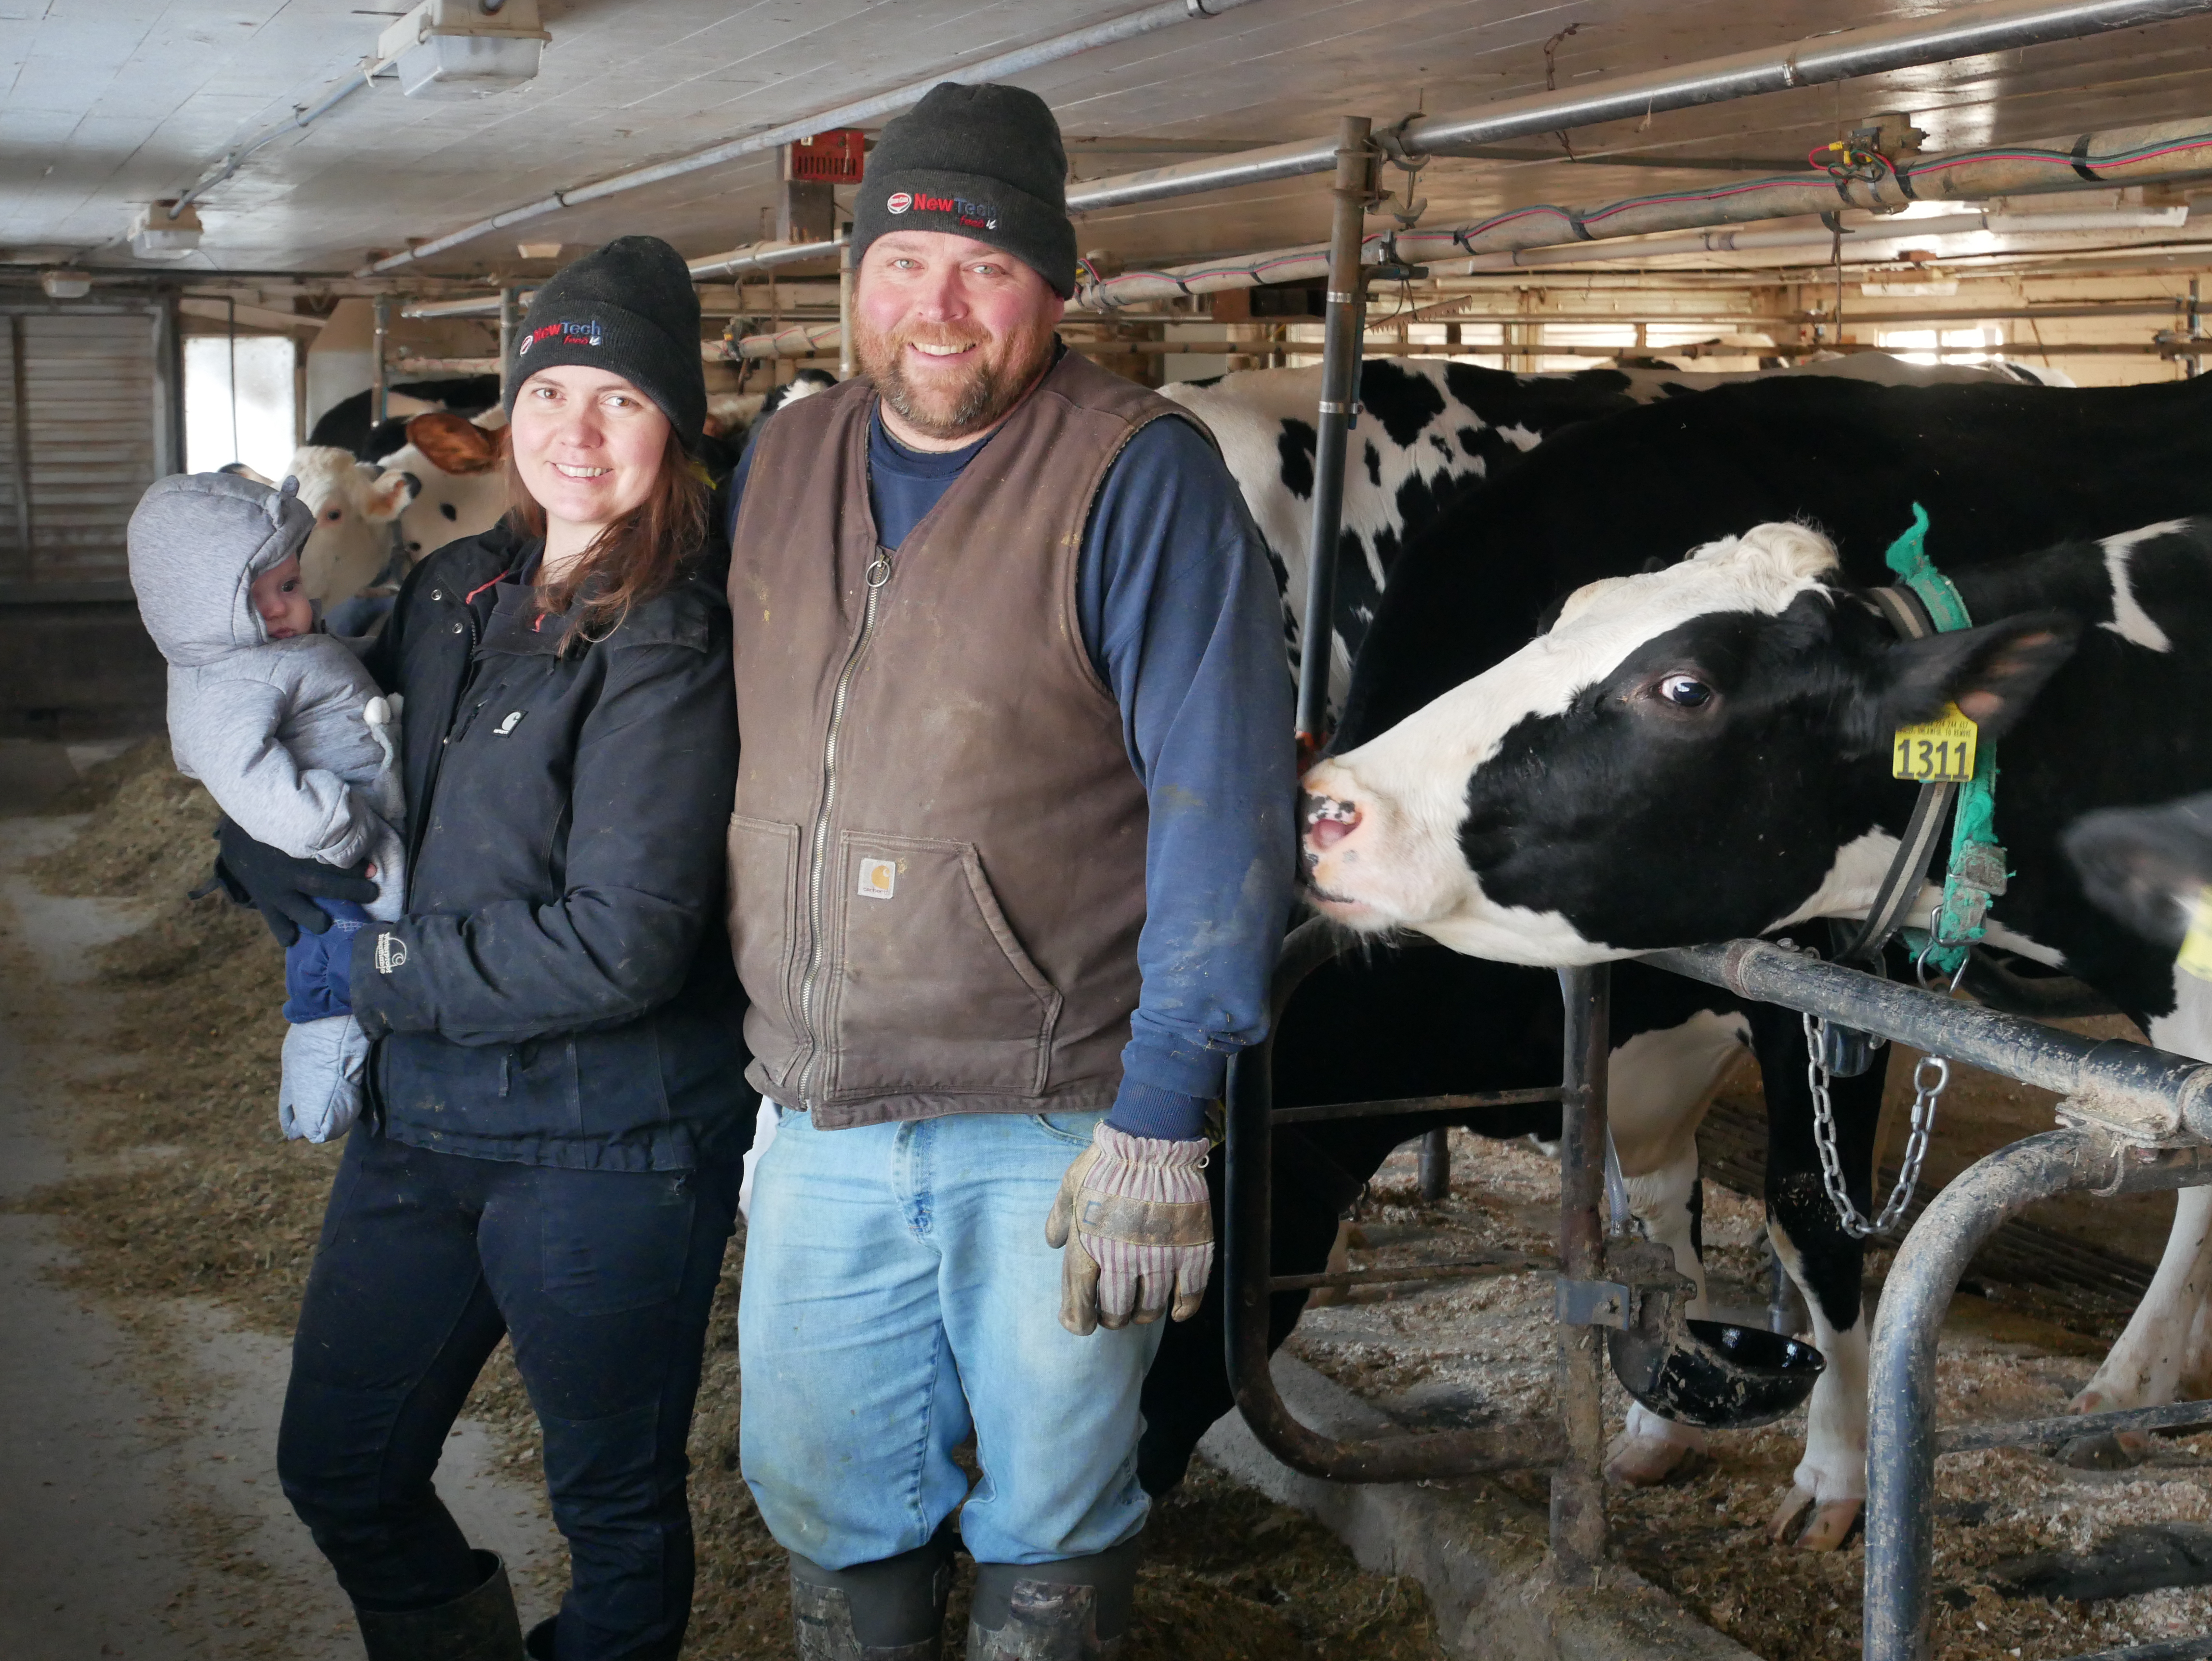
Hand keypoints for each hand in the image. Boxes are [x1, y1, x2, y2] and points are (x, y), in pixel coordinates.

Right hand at [210, 817, 378, 947]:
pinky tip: (296, 939)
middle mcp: (286, 872)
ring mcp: (274, 890)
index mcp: (296, 847)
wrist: (234, 838)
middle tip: (372, 893)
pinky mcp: (263, 902)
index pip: (330, 856)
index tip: (373, 869)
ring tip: (329, 922)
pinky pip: (276, 924)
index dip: (354, 864)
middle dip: (351, 891)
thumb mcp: (294, 820)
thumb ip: (318, 824)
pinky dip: (287, 934)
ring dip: (319, 919)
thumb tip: (352, 820)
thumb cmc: (274, 828)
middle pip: (323, 885)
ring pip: (301, 911)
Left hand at [1044, 1123, 1211, 1335]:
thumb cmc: (1107, 1161)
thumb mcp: (1071, 1184)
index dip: (1079, 1321)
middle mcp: (1122, 1257)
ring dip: (1142, 1314)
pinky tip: (1176, 1310)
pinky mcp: (1191, 1248)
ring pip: (1150, 1308)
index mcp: (1088, 1245)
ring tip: (1140, 1307)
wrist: (1153, 1137)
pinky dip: (1183, 1308)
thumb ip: (1059, 1216)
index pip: (1079, 1303)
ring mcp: (1160, 1255)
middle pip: (1115, 1311)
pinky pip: (1189, 1294)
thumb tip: (1052, 1242)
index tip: (1082, 1324)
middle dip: (1112, 1317)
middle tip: (1115, 1311)